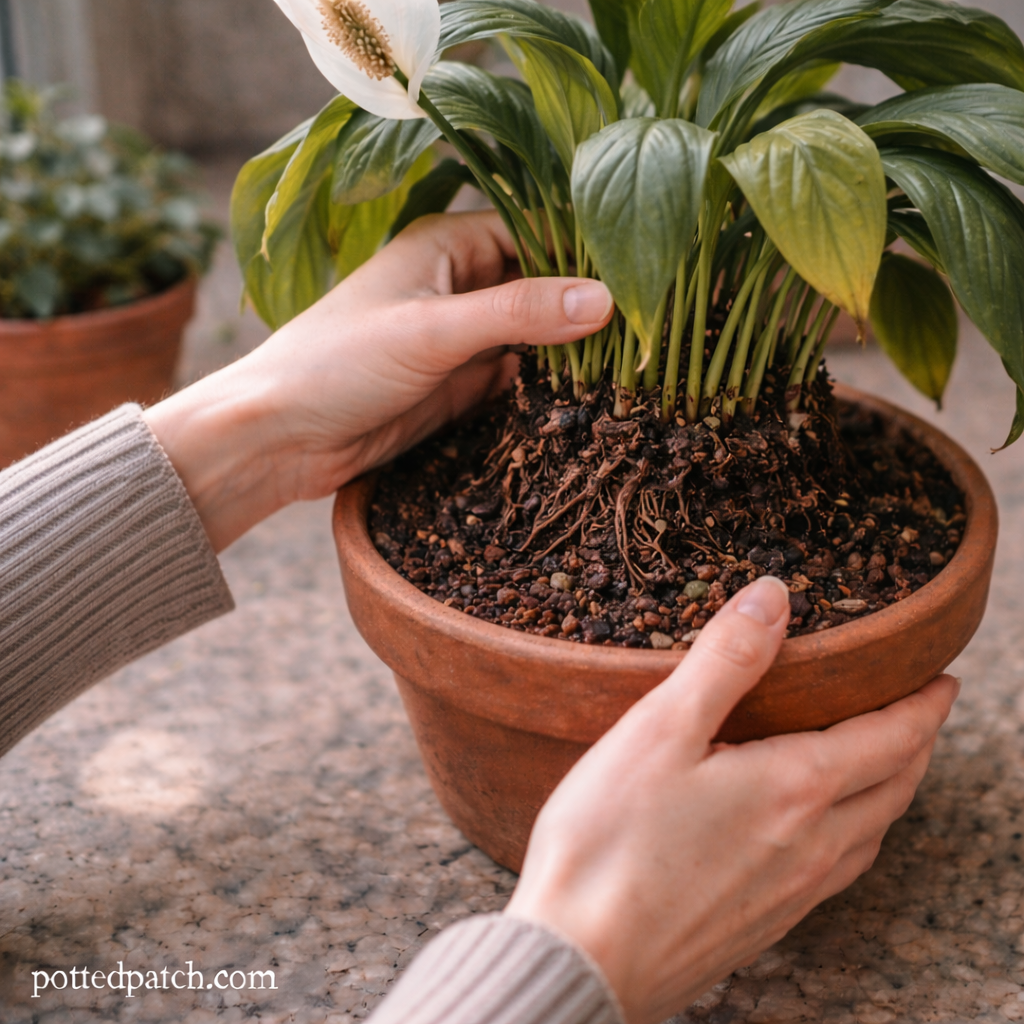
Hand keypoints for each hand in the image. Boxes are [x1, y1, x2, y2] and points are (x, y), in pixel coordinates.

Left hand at [144, 212, 612, 550]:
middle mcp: (460, 287)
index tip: (646, 274)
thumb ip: (517, 313)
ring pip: (536, 340)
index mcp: (448, 246)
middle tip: (652, 330)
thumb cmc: (337, 362)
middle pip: (543, 288)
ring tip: (637, 370)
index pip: (537, 232)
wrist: (279, 439)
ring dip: (573, 355)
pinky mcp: (459, 389)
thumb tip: (606, 299)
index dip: (589, 251)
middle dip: (588, 308)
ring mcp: (462, 341)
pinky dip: (548, 392)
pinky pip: (519, 383)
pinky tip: (589, 405)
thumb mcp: (432, 331)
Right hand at [505, 576, 957, 1023]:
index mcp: (796, 789)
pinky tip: (823, 837)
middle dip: (918, 745)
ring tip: (884, 766)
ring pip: (872, 834)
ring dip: (893, 792)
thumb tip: (775, 597)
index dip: (925, 705)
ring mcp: (792, 894)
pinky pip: (839, 873)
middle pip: (895, 788)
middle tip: (922, 713)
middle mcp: (811, 846)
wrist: (582, 959)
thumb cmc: (610, 841)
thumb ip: (724, 660)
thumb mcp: (660, 729)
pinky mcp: (763, 925)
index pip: (892, 738)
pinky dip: (856, 836)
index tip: (943, 681)